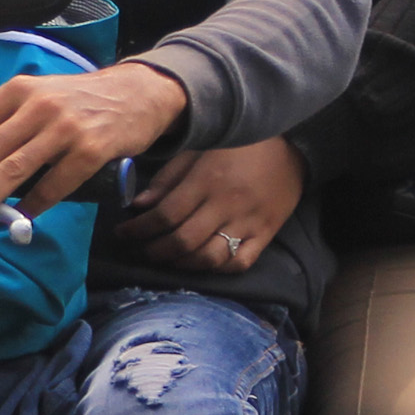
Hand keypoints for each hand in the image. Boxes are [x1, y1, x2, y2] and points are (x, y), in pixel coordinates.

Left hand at [0, 61, 188, 230]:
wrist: (139, 93)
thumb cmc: (80, 101)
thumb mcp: (39, 96)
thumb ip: (6, 123)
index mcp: (16, 92)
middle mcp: (37, 107)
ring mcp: (65, 128)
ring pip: (13, 169)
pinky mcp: (91, 149)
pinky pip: (56, 184)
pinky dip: (36, 204)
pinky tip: (22, 218)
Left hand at [129, 136, 304, 273]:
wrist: (292, 146)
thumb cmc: (238, 146)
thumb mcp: (199, 150)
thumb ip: (168, 179)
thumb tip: (138, 206)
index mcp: (207, 180)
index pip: (165, 215)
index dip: (138, 229)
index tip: (122, 232)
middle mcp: (227, 204)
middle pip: (183, 241)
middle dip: (154, 250)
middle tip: (141, 248)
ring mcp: (249, 223)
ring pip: (209, 258)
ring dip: (181, 264)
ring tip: (167, 257)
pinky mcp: (266, 234)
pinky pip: (239, 263)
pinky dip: (217, 269)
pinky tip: (200, 262)